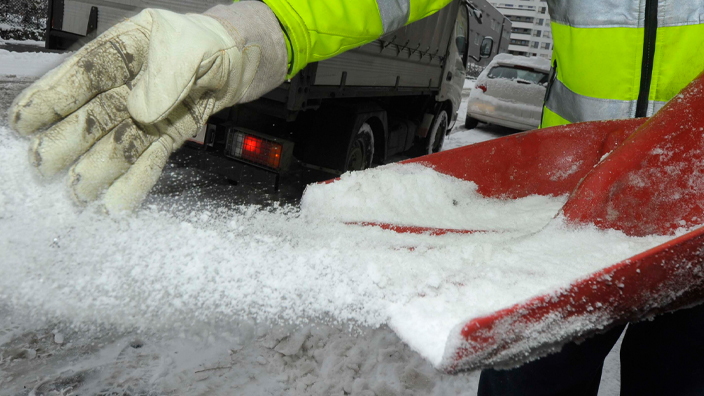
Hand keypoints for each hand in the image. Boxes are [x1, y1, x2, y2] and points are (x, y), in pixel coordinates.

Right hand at [8, 2, 286, 212]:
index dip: (52, 97)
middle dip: (68, 141)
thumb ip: (165, 75)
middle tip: (44, 166)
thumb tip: (140, 110)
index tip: (24, 121)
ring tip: (78, 194)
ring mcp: (148, 111)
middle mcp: (131, 83)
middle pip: (94, 114)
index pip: (83, 74)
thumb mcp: (189, 46)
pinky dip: (136, 179)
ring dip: (98, 169)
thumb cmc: (211, 42)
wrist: (242, 59)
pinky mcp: (168, 132)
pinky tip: (118, 201)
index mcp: (126, 50)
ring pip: (118, 141)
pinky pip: (149, 156)